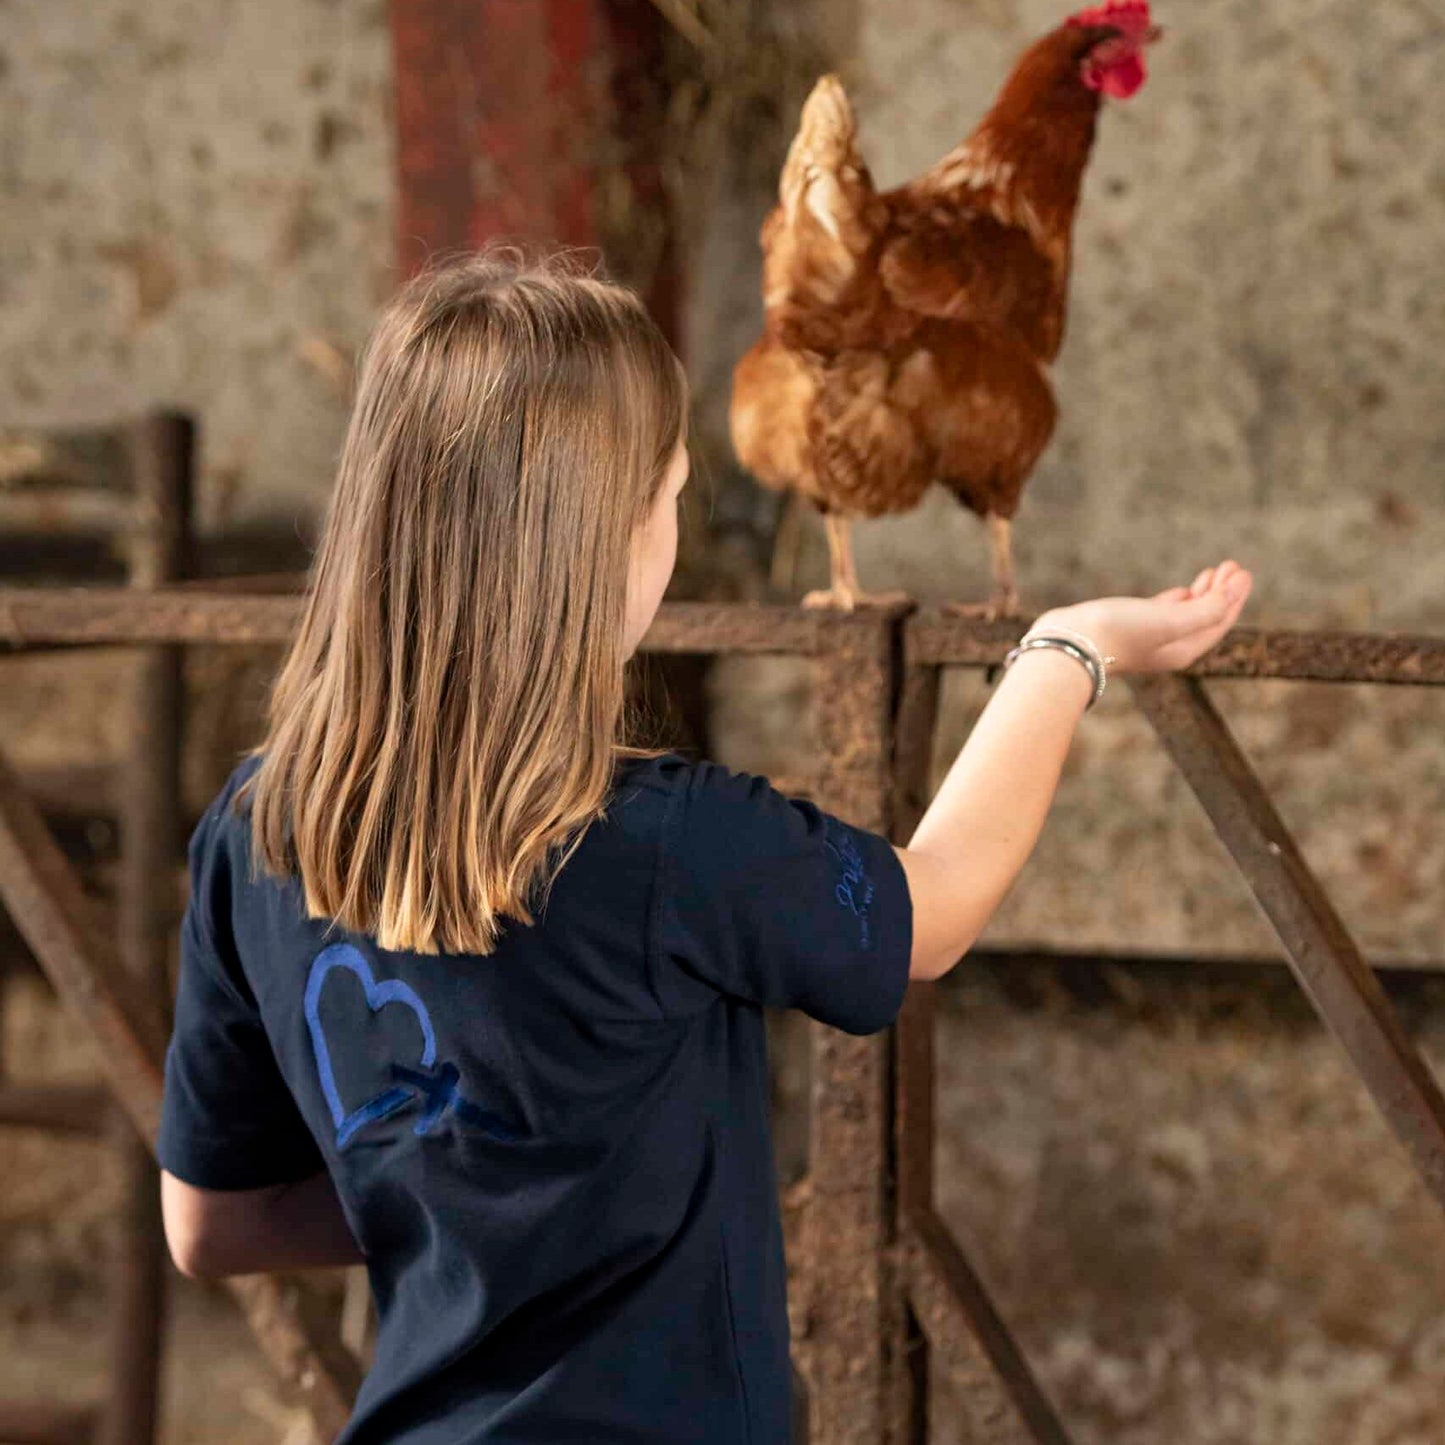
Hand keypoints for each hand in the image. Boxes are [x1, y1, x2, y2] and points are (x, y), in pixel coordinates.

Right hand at [1032, 560, 1252, 675]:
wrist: (1071, 642)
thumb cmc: (1120, 632)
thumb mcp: (1169, 620)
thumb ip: (1206, 609)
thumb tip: (1232, 591)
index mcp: (1184, 650)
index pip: (1219, 622)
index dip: (1234, 597)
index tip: (1243, 571)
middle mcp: (1171, 646)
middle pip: (1207, 617)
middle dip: (1221, 592)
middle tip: (1231, 565)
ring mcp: (1150, 637)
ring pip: (1187, 613)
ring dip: (1203, 593)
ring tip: (1213, 572)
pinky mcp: (1131, 626)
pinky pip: (1165, 612)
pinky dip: (1179, 600)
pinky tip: (1182, 591)